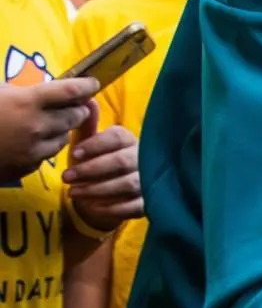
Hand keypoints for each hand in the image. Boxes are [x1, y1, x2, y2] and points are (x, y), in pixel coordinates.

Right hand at [0, 78, 96, 181]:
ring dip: (61, 129)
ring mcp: (34, 149)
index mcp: (27, 101)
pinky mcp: (29, 166)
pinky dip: (45, 146)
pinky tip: (31, 140)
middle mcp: (37, 125)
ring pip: (64, 137)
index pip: (72, 91)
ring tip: (47, 122)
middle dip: (76, 109)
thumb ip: (19, 89)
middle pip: (75, 115)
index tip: (93, 83)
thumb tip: (40, 85)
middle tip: (72, 105)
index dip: (86, 86)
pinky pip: (48, 154)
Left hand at [66, 114, 141, 229]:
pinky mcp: (149, 201)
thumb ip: (87, 125)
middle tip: (66, 177)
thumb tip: (86, 99)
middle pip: (121, 161)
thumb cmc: (99, 162)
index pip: (116, 138)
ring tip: (73, 192)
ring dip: (97, 189)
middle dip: (91, 169)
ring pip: (127, 184)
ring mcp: (149, 180)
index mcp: (128, 140)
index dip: (96, 145)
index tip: (75, 153)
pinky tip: (93, 207)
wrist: (114, 192)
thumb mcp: (91, 143)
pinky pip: (134, 206)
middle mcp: (143, 158)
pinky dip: (112, 207)